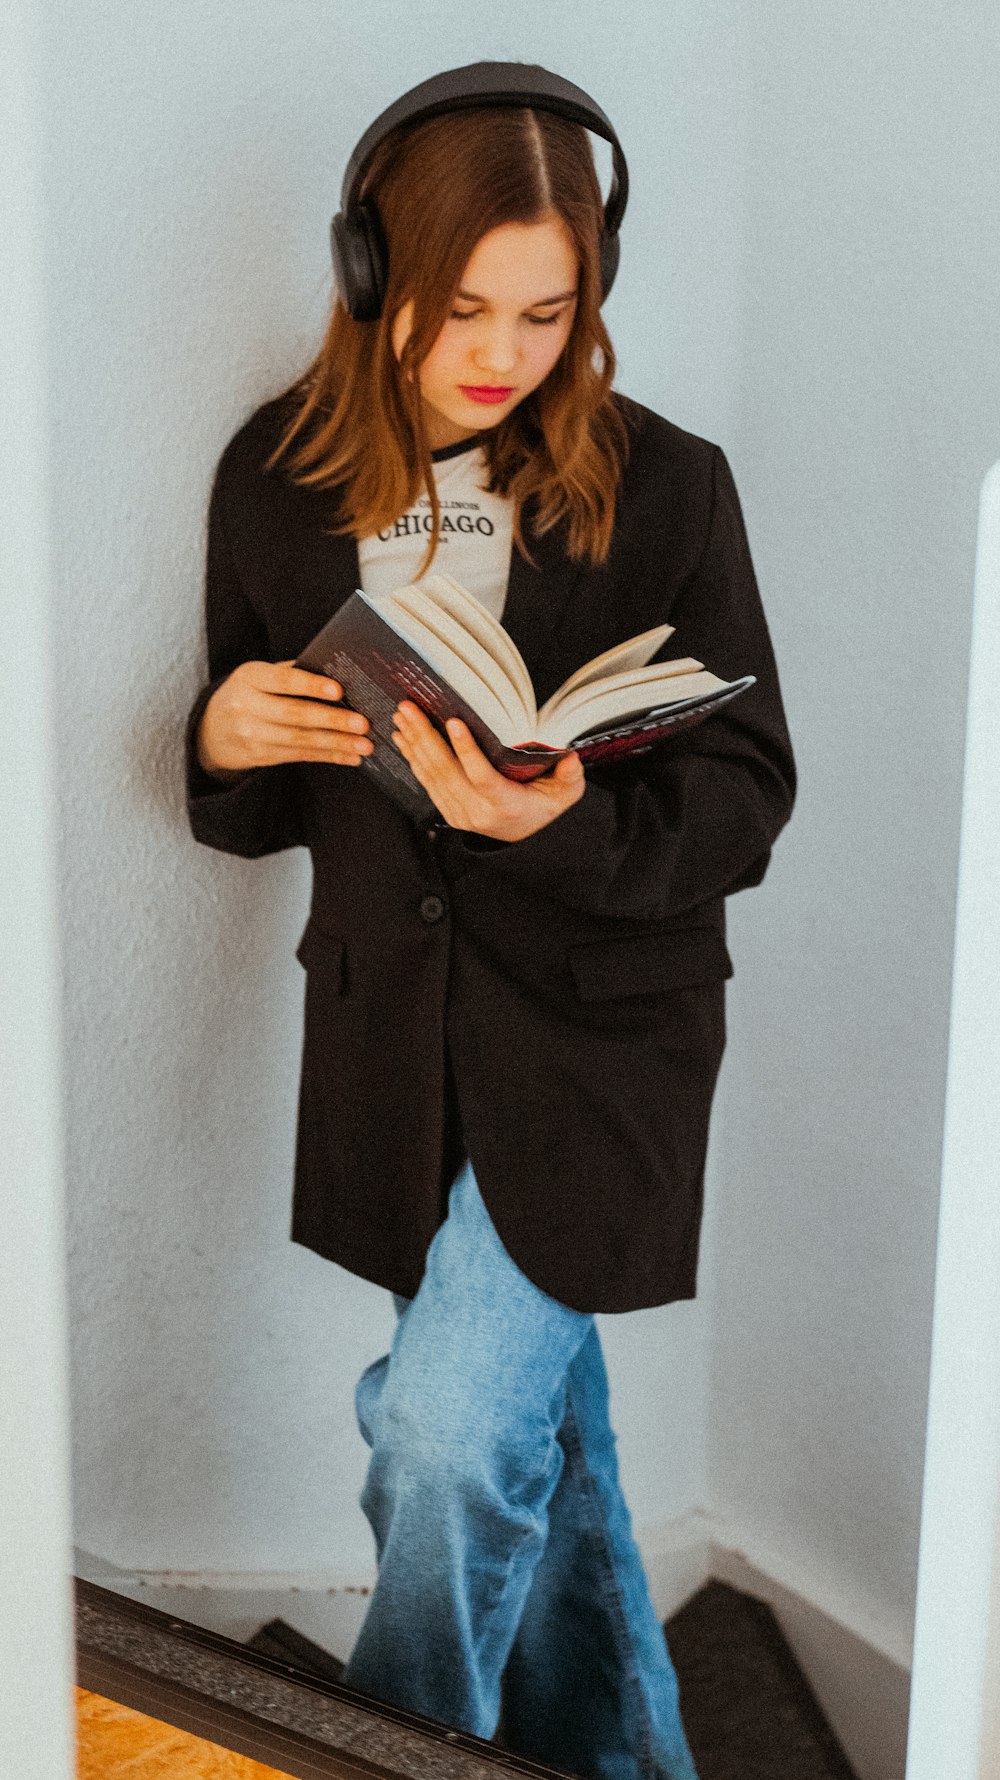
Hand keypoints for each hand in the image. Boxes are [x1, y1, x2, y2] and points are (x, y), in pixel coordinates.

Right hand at [196, 660, 372, 775]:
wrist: (210, 731)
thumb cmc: (248, 694)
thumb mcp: (258, 676)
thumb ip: (290, 673)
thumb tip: (336, 673)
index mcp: (249, 677)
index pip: (283, 680)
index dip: (311, 686)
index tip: (339, 690)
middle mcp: (247, 706)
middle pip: (295, 714)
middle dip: (332, 720)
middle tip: (362, 724)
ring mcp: (252, 735)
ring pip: (301, 740)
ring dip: (336, 744)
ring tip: (364, 745)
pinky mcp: (261, 756)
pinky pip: (300, 756)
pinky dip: (329, 756)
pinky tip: (350, 757)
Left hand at [391, 701, 584, 841]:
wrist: (525, 837)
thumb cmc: (543, 807)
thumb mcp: (564, 794)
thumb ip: (569, 776)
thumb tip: (570, 757)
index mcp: (506, 805)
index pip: (481, 776)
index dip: (465, 749)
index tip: (453, 722)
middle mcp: (478, 812)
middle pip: (446, 771)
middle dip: (425, 736)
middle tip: (410, 708)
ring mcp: (459, 813)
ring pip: (431, 775)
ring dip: (414, 743)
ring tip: (403, 716)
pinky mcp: (448, 811)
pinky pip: (426, 782)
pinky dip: (413, 758)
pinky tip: (403, 737)